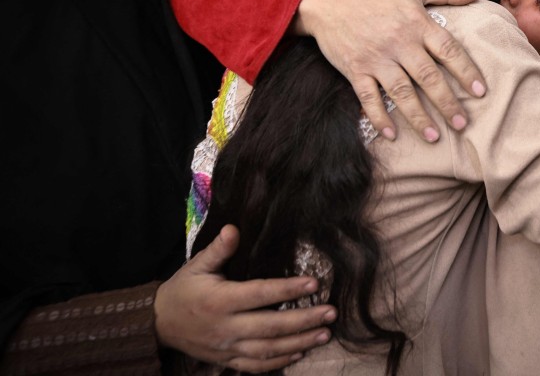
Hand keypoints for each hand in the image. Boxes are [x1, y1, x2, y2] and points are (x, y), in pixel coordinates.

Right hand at [154, 225, 336, 372]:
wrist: (158, 324)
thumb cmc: (182, 290)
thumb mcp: (196, 266)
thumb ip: (218, 249)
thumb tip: (234, 229)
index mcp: (220, 301)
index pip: (259, 294)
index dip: (287, 289)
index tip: (314, 283)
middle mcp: (226, 327)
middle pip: (271, 326)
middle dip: (303, 320)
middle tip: (330, 312)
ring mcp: (227, 347)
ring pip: (268, 350)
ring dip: (299, 343)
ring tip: (324, 334)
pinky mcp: (227, 360)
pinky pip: (256, 366)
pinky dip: (279, 362)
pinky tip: (300, 354)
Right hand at [293, 0, 485, 141]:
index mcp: (416, 23)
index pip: (448, 49)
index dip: (466, 71)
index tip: (480, 91)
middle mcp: (399, 42)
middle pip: (428, 77)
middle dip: (446, 102)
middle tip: (462, 124)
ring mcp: (376, 58)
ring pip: (401, 92)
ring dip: (418, 116)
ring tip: (434, 136)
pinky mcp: (355, 69)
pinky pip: (369, 97)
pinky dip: (379, 116)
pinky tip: (392, 134)